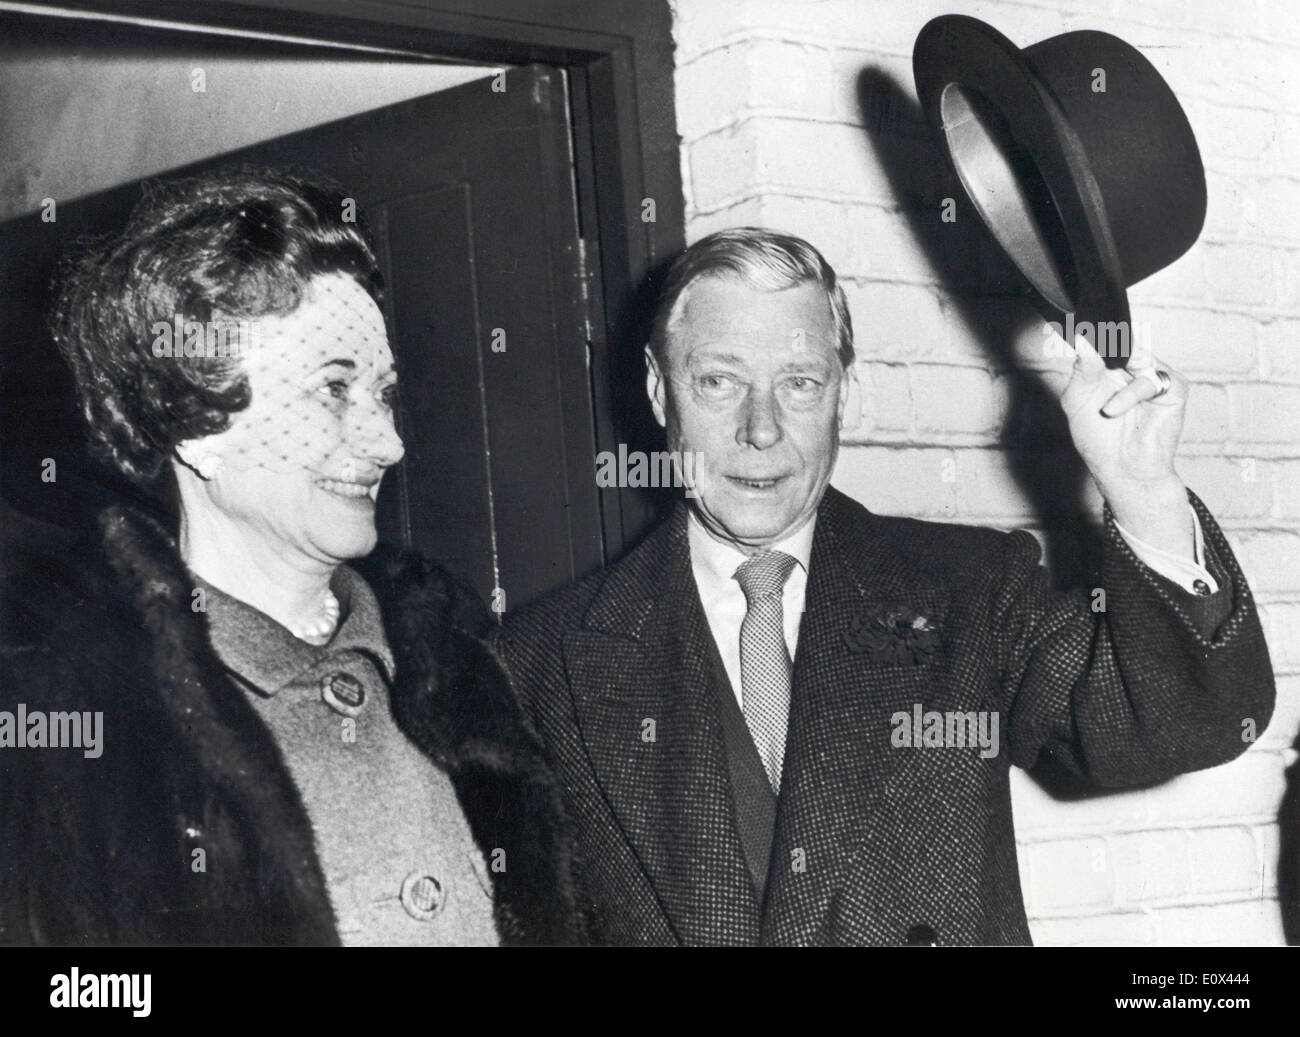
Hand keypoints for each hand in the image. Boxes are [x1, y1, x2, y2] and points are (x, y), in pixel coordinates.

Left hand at [1055, 331, 1192, 553]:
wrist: (1123, 470)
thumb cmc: (1099, 439)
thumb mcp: (1077, 402)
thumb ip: (1081, 371)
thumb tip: (1083, 343)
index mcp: (1111, 366)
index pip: (1106, 339)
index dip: (1093, 333)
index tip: (1075, 328)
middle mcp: (1134, 366)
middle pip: (1124, 341)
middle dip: (1107, 349)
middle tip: (1092, 361)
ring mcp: (1155, 375)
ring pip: (1138, 356)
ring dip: (1116, 384)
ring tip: (1105, 410)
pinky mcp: (1174, 388)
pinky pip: (1150, 379)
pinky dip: (1129, 395)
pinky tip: (1113, 411)